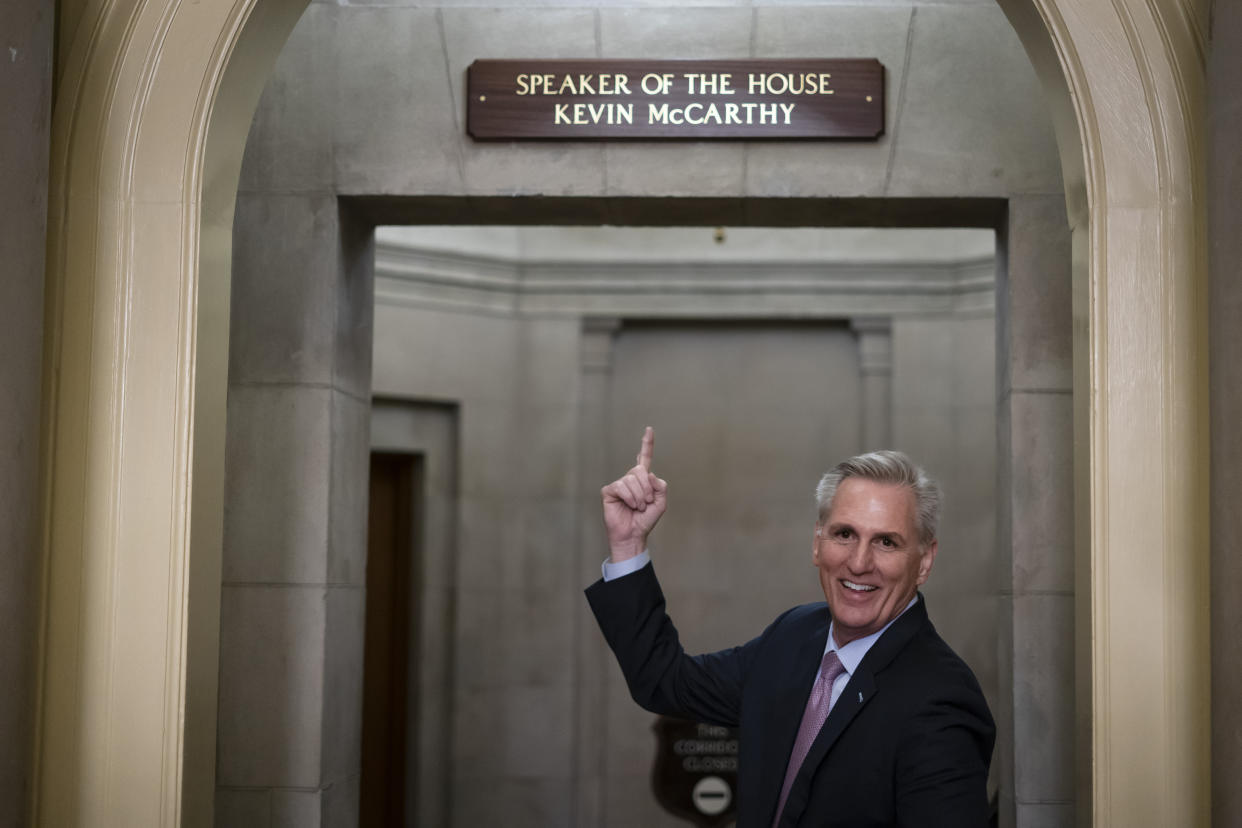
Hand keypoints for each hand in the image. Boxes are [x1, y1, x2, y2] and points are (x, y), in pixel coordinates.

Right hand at [600, 426, 667, 561]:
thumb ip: (660, 486)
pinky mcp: (609, 490)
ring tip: (637, 508)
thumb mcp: (661, 503)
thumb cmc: (645, 520)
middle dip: (647, 488)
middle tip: (646, 503)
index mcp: (643, 479)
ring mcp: (619, 484)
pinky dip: (629, 498)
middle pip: (640, 470)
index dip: (647, 444)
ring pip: (632, 479)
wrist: (633, 535)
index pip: (645, 458)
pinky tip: (629, 506)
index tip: (649, 429)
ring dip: (639, 497)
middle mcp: (630, 479)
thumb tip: (648, 473)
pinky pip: (622, 486)